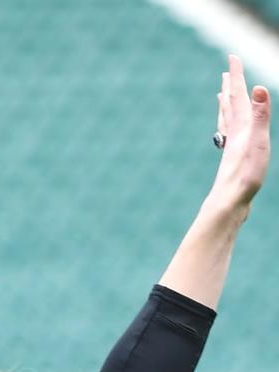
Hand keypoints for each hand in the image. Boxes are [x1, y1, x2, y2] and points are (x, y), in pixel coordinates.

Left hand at [211, 54, 270, 209]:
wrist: (229, 203)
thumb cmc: (246, 176)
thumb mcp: (259, 143)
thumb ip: (261, 116)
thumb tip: (259, 87)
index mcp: (242, 127)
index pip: (238, 95)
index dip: (236, 75)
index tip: (232, 57)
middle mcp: (234, 135)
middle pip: (230, 106)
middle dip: (230, 87)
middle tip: (226, 72)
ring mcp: (231, 149)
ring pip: (227, 122)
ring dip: (225, 106)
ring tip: (221, 97)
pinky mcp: (232, 162)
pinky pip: (229, 138)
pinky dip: (228, 129)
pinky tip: (228, 134)